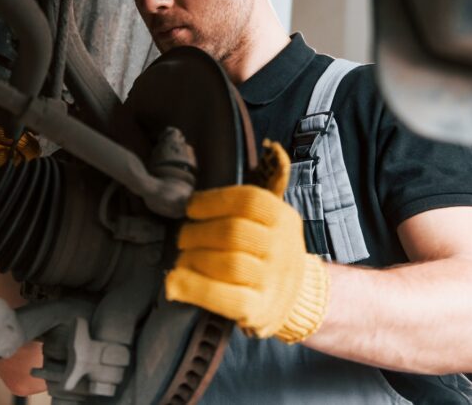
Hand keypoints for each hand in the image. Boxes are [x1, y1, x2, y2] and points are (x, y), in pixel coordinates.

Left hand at [165, 140, 329, 342]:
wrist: (297, 299)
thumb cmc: (268, 253)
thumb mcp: (270, 221)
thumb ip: (249, 199)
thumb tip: (250, 161)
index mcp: (284, 219)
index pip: (249, 201)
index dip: (213, 200)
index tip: (190, 207)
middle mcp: (284, 248)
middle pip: (233, 232)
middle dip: (197, 232)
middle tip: (182, 237)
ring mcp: (274, 281)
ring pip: (228, 264)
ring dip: (194, 259)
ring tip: (182, 259)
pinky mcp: (261, 311)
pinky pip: (225, 297)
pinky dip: (194, 288)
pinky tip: (175, 283)